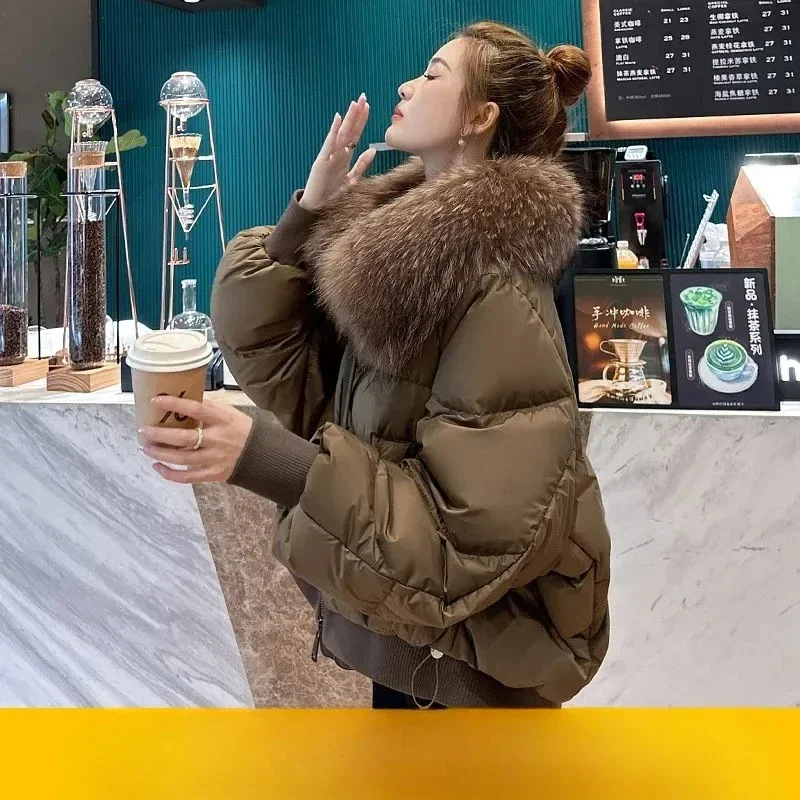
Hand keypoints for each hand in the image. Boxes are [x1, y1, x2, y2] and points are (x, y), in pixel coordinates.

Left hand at [139, 396, 252, 484]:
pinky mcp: (213, 474)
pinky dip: (170, 474)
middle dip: (160, 434)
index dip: (175, 404)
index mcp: (222, 420)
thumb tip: (182, 400)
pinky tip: (158, 467)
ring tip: (145, 448)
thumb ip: (209, 408)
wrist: (262, 455)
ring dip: (160, 453)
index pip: (196, 409)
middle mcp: (217, 439)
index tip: (155, 401)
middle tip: (143, 430)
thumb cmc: (242, 429)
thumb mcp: (229, 413)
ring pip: (181, 459)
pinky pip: (187, 477)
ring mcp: (214, 459)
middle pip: (183, 438)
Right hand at [300, 93, 376, 211]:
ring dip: (348, 119)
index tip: (368, 107)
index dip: (361, 121)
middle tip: (363, 97)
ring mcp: (328, 157)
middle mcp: (336, 154)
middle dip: (356, 115)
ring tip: (354, 104)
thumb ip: (361, 165)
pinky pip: (329, 145)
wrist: (317, 210)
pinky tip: (338, 119)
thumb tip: (372, 150)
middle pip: (349, 131)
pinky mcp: (321, 163)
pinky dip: (333, 132)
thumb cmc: (332, 197)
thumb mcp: (352, 180)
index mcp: (344, 158)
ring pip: (341, 135)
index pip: (354, 135)